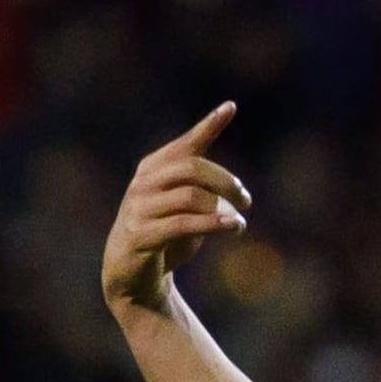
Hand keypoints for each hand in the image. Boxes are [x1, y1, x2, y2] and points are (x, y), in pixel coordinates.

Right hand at [102, 103, 251, 316]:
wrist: (133, 275)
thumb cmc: (166, 235)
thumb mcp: (186, 208)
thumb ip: (203, 191)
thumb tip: (234, 191)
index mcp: (155, 168)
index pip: (186, 143)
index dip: (208, 125)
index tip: (230, 106)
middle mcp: (144, 182)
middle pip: (193, 168)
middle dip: (226, 182)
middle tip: (247, 200)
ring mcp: (139, 207)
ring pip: (191, 195)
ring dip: (223, 208)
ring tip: (240, 224)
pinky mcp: (140, 234)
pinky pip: (183, 223)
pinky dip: (212, 223)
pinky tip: (232, 227)